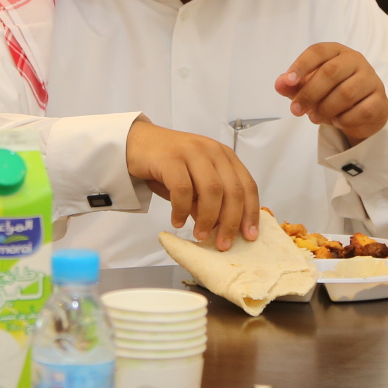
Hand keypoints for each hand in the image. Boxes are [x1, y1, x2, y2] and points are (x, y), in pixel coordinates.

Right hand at [125, 118, 259, 250]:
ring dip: (207, 218)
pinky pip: (182, 189)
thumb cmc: (168, 165)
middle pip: (232, 190)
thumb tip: (221, 230)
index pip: (247, 185)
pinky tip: (177, 221)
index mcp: (224, 156)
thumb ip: (209, 202)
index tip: (249, 236)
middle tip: (223, 244)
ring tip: (199, 235)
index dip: (251, 213)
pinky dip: (181, 210)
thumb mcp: (195, 183)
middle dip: (230, 221)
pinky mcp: (170, 158)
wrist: (137, 143)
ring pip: (211, 190)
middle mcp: (212, 151)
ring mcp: (192, 152)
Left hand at [276, 43, 387, 146]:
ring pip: (346, 93)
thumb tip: (279, 84)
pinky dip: (344, 119)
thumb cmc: (331, 93)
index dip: (301, 66)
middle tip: (296, 110)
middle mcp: (356, 60)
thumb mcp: (308, 87)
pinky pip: (361, 110)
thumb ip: (293, 85)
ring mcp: (371, 79)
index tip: (288, 82)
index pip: (318, 51)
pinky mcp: (380, 100)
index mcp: (337, 51)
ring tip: (315, 118)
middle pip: (331, 72)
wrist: (360, 113)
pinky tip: (337, 121)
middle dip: (310, 93)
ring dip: (325, 109)